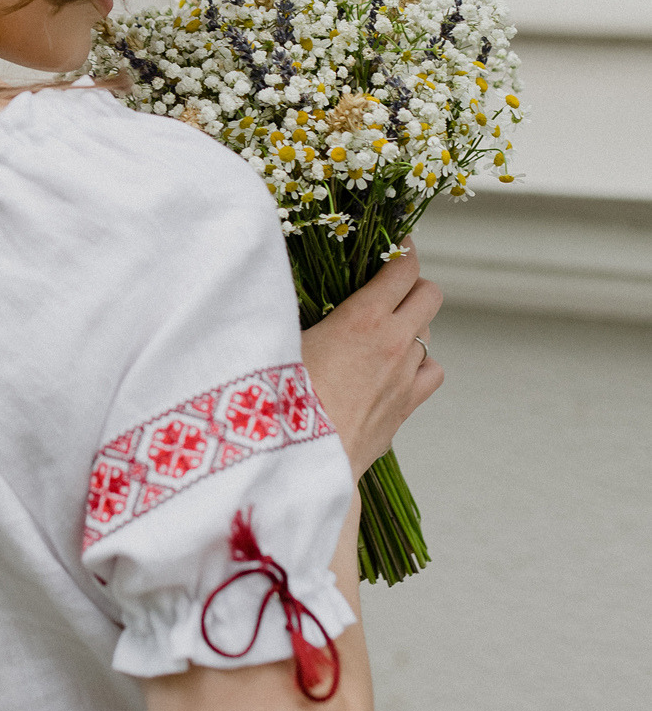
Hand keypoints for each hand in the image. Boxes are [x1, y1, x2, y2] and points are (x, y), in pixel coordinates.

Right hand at [301, 240, 443, 478]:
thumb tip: (291, 286)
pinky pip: (432, 372)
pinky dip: (420, 363)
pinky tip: (396, 366)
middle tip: (391, 283)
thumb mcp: (282, 341)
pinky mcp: (406, 408)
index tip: (394, 245)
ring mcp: (405, 378)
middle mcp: (393, 344)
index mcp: (362, 319)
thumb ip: (297, 309)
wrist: (298, 464)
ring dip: (414, 324)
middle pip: (430, 294)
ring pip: (430, 333)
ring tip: (385, 328)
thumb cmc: (279, 402)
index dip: (401, 251)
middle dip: (413, 283)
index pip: (402, 269)